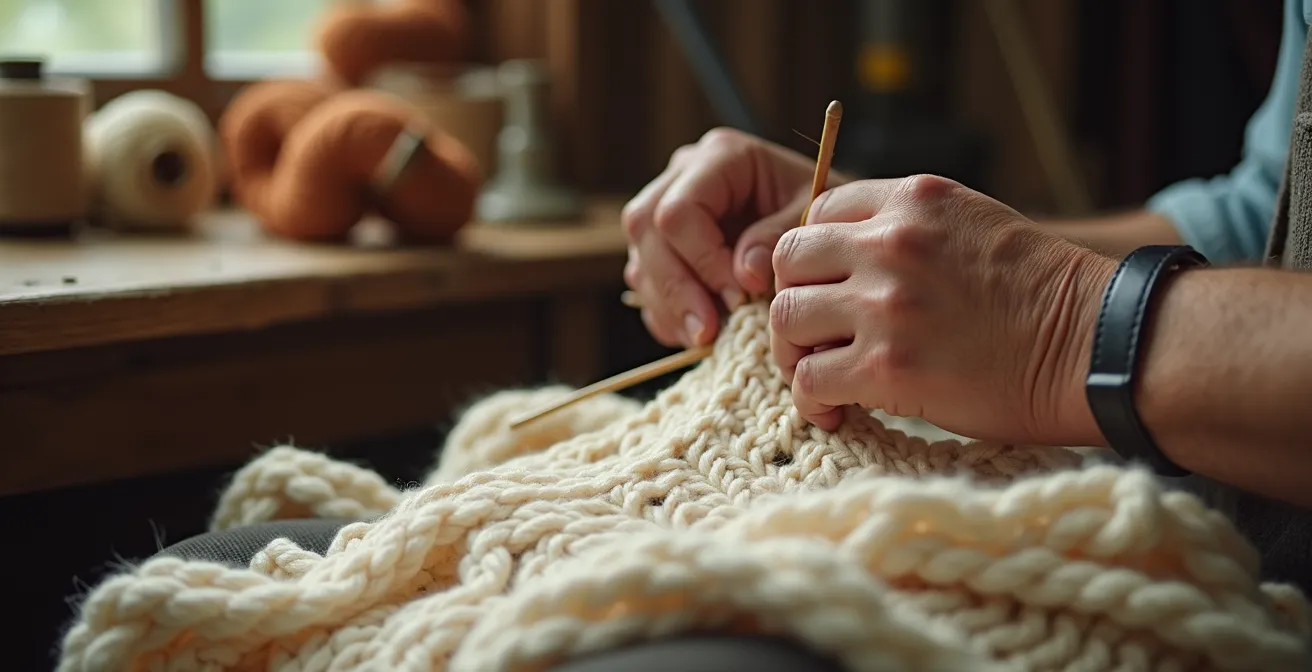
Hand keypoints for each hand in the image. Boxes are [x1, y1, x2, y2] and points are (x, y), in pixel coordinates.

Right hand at [622, 127, 850, 347]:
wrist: (826, 230)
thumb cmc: (824, 217)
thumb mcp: (817, 218)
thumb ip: (780, 237)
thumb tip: (744, 272)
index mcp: (721, 156)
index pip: (681, 209)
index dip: (702, 259)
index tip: (739, 297)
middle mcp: (682, 176)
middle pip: (647, 231)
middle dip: (676, 290)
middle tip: (708, 333)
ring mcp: (665, 210)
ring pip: (640, 260)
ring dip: (669, 308)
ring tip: (706, 339)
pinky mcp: (662, 248)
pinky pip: (645, 284)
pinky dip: (667, 315)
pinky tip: (699, 334)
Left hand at [770, 174, 1116, 444]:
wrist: (1097, 346)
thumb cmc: (1041, 294)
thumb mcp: (972, 224)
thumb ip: (907, 229)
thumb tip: (843, 260)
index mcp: (913, 199)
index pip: (816, 212)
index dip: (813, 258)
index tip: (828, 290)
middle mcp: (891, 242)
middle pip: (788, 259)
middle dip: (793, 299)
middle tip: (812, 337)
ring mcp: (886, 303)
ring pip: (786, 318)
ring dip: (793, 352)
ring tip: (820, 375)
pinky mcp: (887, 366)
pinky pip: (809, 379)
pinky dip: (811, 400)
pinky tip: (835, 410)